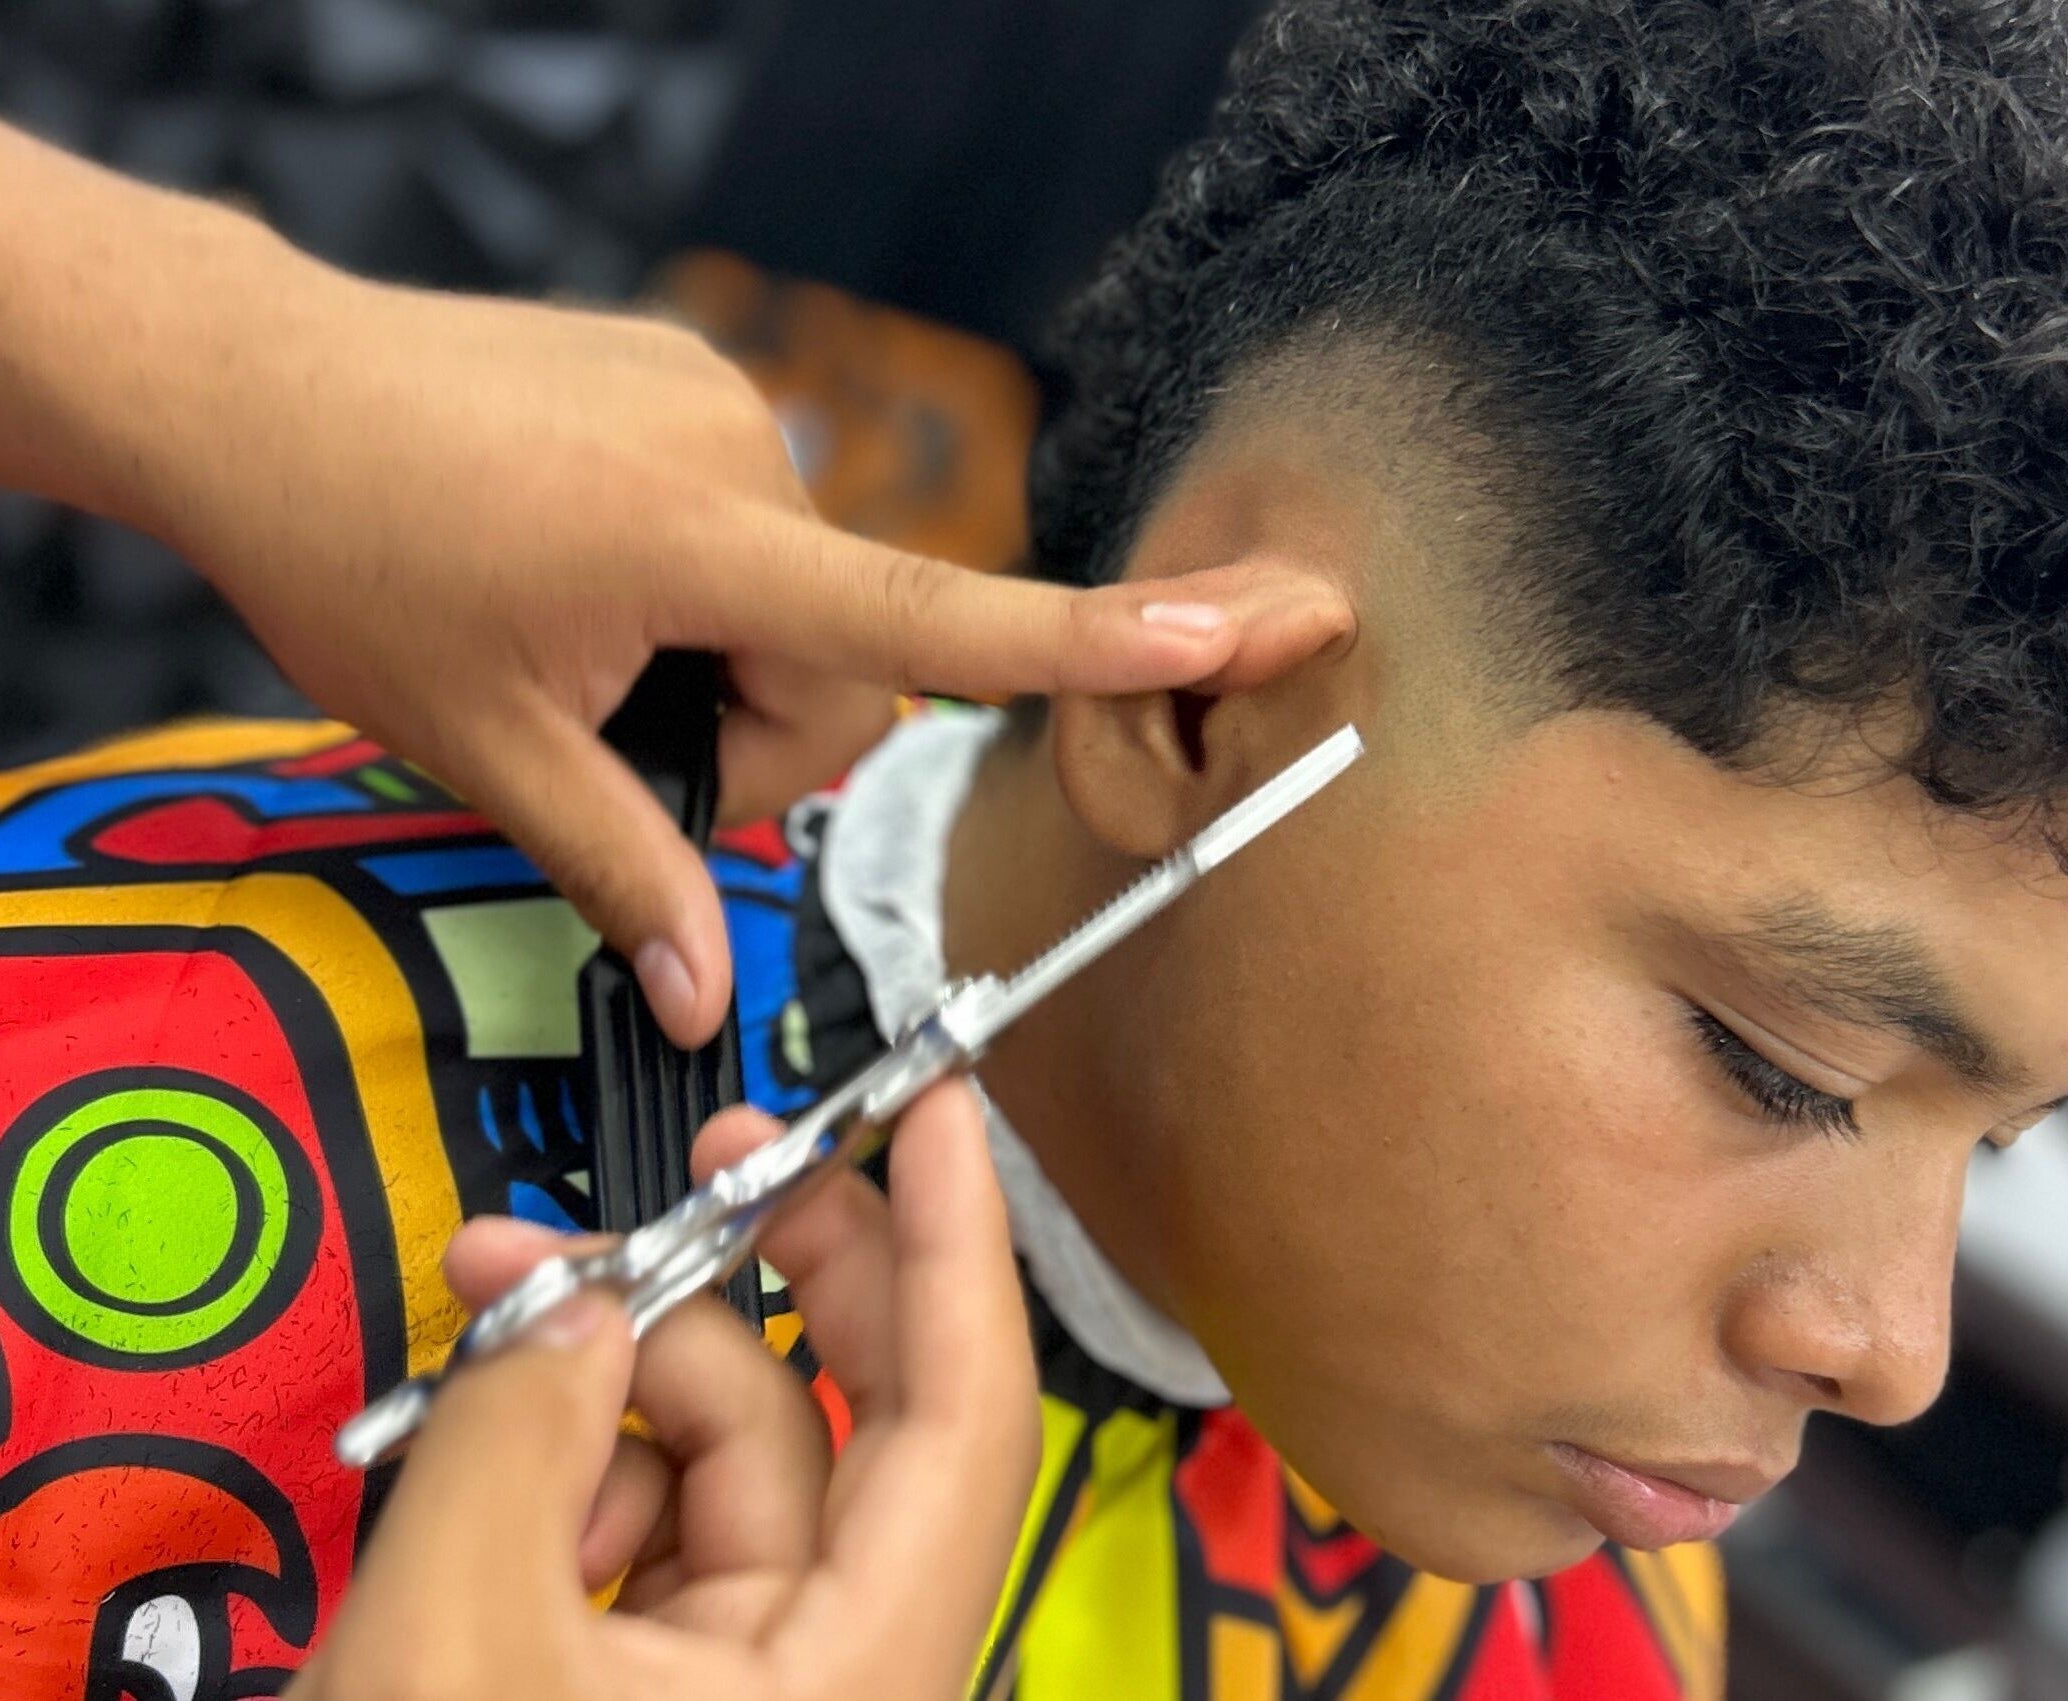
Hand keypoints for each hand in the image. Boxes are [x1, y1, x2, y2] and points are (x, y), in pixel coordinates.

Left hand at [0, 127, 1352, 1043]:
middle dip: (743, 729)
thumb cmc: (360, 554)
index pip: (947, 624)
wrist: (257, 379)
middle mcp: (751, 462)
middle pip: (836, 669)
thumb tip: (702, 1006)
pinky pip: (749, 521)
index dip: (1116, 640)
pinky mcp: (698, 379)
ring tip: (572, 622)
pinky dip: (689, 572)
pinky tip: (577, 552)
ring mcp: (724, 407)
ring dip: (713, 650)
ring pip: (791, 601)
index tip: (1263, 621)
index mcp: (711, 549)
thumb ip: (624, 874)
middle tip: (606, 717)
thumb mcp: (489, 747)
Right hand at [287, 1084, 1038, 1700]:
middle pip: (863, 1412)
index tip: (943, 1114)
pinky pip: (658, 1525)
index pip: (969, 1411)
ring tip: (499, 1314)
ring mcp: (759, 1681)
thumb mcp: (456, 1640)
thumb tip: (561, 1304)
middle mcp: (843, 1671)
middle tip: (722, 1156)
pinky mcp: (672, 1690)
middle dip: (786, 1268)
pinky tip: (494, 1456)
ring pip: (735, 1456)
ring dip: (623, 1366)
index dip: (964, 1243)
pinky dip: (581, 1464)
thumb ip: (519, 1436)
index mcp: (864, 1673)